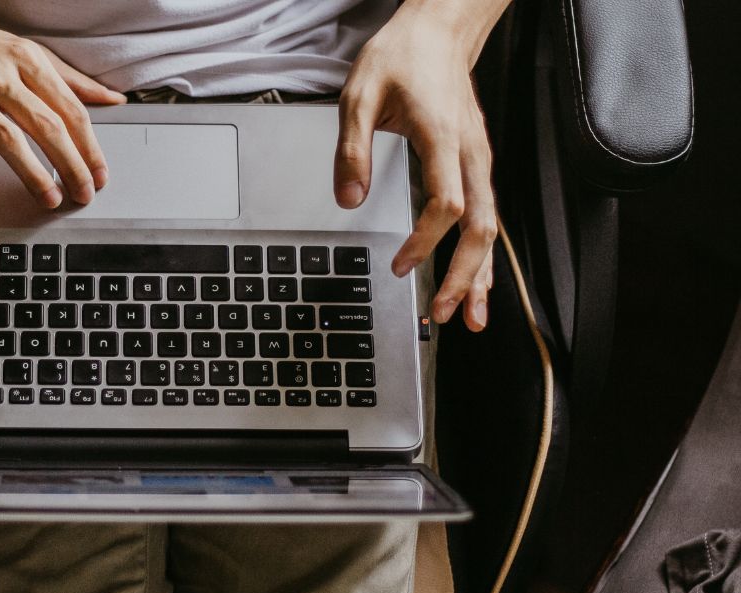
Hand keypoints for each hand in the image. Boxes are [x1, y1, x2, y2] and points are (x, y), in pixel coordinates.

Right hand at [0, 0, 125, 206]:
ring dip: (33, 173)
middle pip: (44, 125)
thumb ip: (68, 79)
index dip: (89, 146)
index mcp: (22, 58)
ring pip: (6, 137)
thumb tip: (111, 98)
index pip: (68, 108)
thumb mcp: (22, 51)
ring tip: (50, 197)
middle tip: (84, 193)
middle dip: (71, 165)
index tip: (99, 173)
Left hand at [334, 3, 503, 331]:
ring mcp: (479, 158)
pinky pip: (486, 215)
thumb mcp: (359, 96)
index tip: (400, 265)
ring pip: (490, 226)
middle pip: (480, 225)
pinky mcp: (477, 163)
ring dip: (480, 274)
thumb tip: (348, 200)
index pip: (445, 201)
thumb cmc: (402, 57)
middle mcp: (470, 152)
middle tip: (445, 313)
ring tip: (470, 317)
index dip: (425, 239)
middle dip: (465, 274)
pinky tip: (476, 281)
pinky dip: (483, 254)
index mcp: (442, 135)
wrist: (439, 31)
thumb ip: (352, 150)